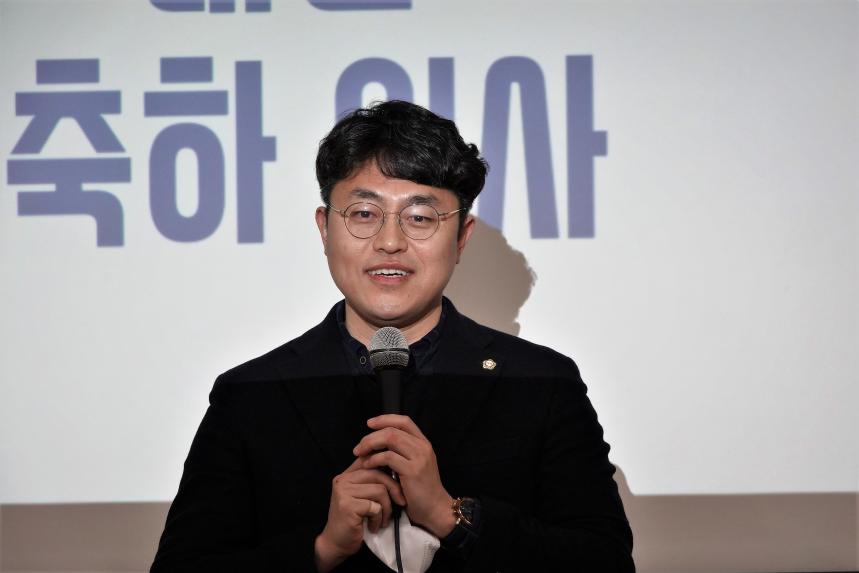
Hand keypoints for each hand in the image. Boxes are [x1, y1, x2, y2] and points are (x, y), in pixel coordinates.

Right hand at [314, 457, 405, 572]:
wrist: (336, 544)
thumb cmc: (354, 520)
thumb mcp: (362, 496)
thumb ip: (371, 481)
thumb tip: (396, 467)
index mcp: (346, 474)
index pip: (370, 460)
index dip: (387, 467)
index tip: (399, 481)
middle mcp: (343, 480)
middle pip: (378, 474)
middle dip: (394, 489)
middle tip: (400, 503)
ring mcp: (343, 492)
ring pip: (380, 491)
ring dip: (387, 508)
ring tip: (383, 520)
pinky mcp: (348, 506)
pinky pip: (375, 507)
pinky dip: (379, 519)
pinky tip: (373, 526)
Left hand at [353, 415, 455, 537]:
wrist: (435, 509)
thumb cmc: (421, 489)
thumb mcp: (415, 465)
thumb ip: (403, 451)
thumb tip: (378, 441)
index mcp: (423, 443)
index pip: (404, 421)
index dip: (385, 419)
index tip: (369, 423)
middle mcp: (422, 446)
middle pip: (392, 429)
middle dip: (371, 436)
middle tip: (359, 447)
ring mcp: (419, 457)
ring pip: (389, 439)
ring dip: (370, 445)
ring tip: (360, 455)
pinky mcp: (412, 470)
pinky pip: (388, 457)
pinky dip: (374, 459)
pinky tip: (368, 466)